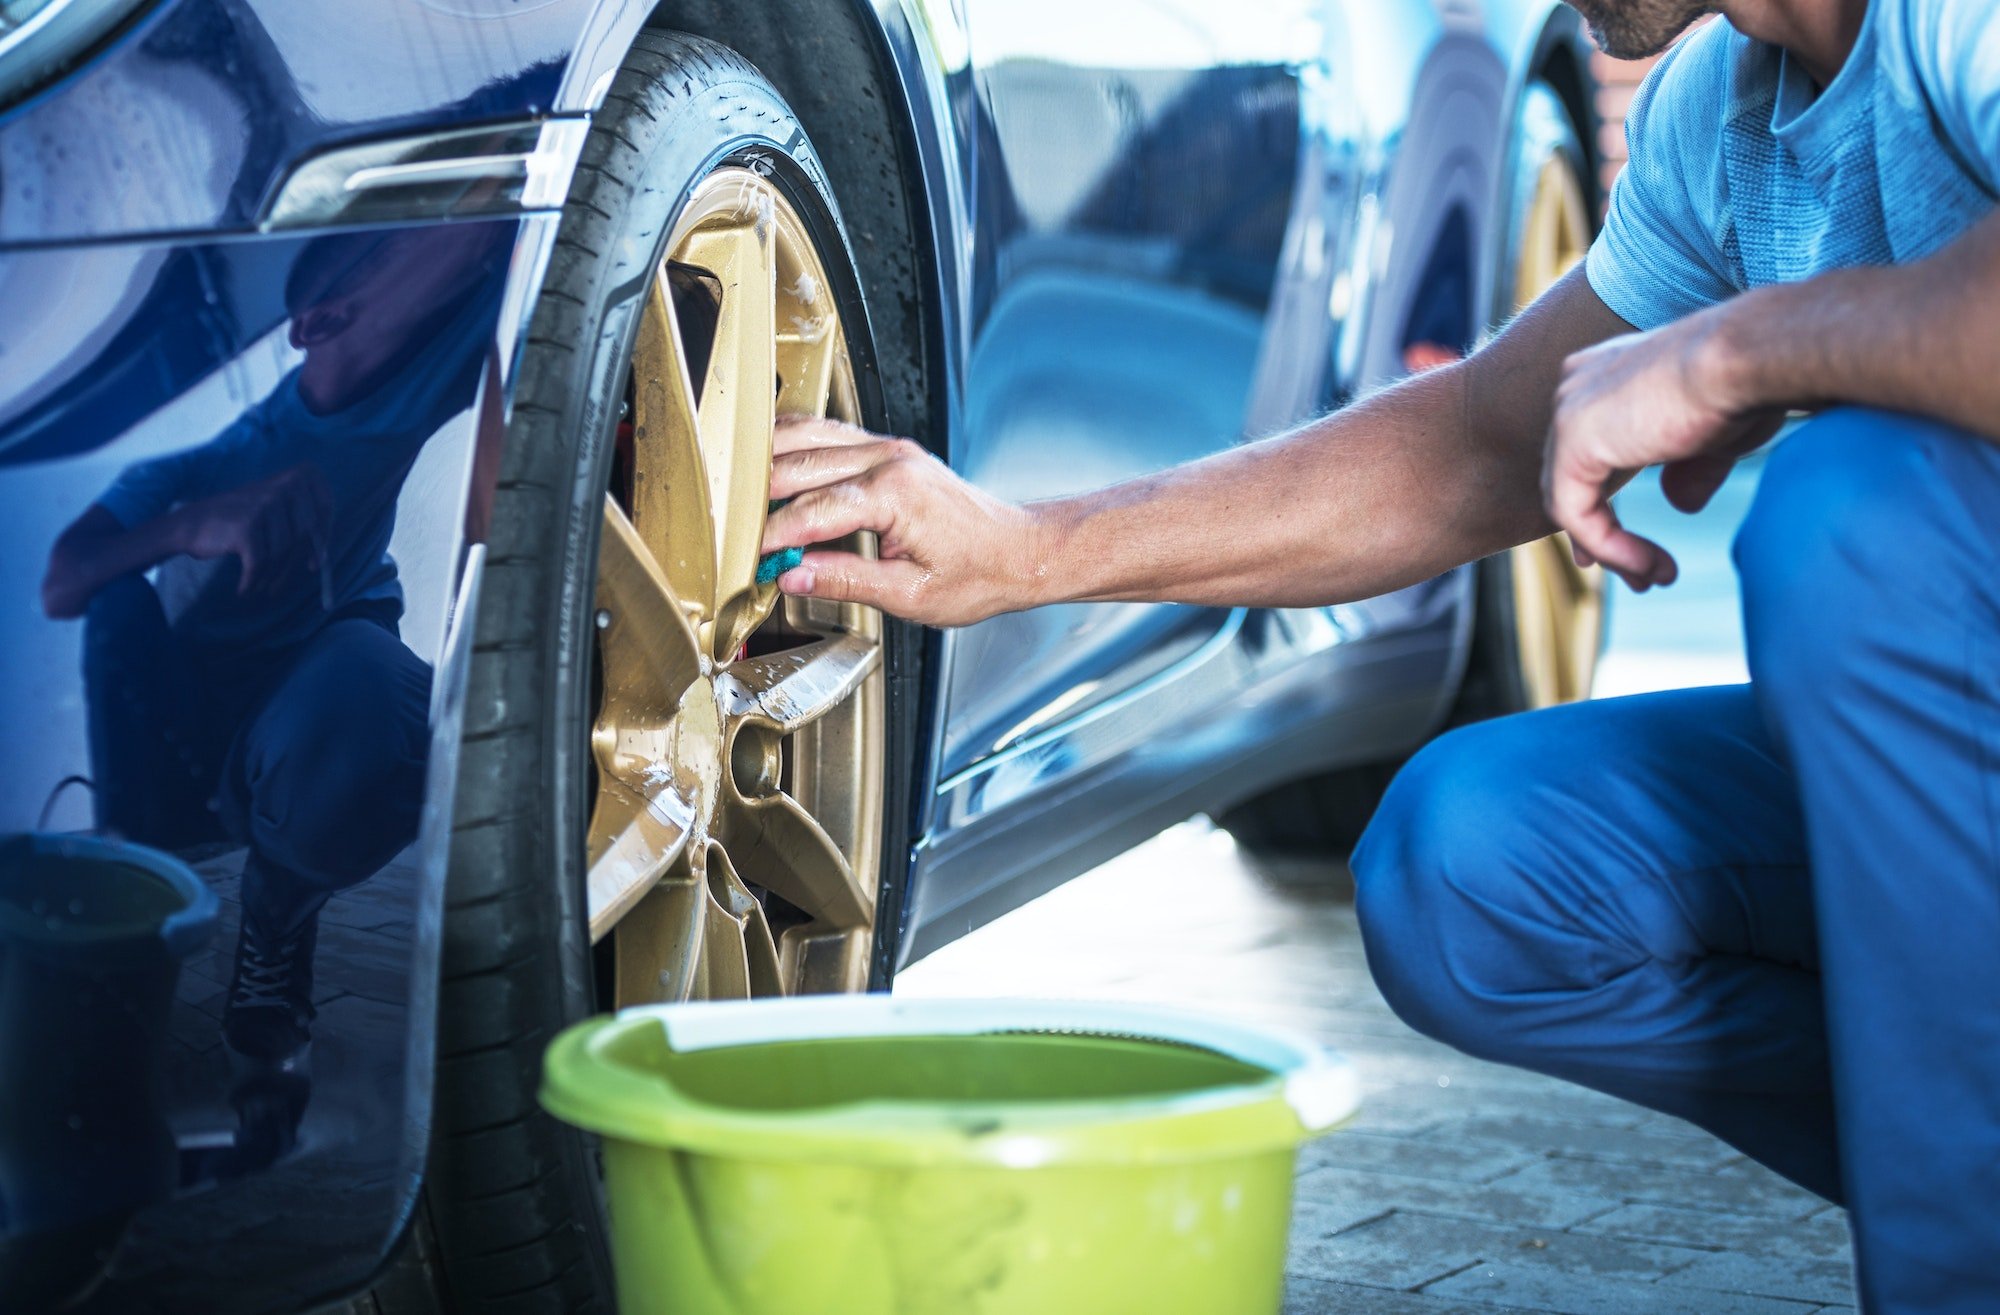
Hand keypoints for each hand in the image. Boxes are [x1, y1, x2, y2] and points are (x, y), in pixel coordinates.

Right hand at [172, 464, 332, 596]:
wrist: (187, 525)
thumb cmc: (234, 524)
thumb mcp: (272, 513)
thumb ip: (298, 524)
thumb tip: (323, 558)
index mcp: (290, 478)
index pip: (325, 505)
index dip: (326, 534)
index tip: (318, 561)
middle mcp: (279, 487)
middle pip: (304, 534)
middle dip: (294, 564)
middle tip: (282, 585)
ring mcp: (264, 505)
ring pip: (282, 551)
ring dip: (272, 575)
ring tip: (262, 586)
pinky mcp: (247, 526)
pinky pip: (260, 562)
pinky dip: (252, 581)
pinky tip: (244, 590)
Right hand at [760, 417, 1044, 626]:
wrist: (1019, 551)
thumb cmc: (978, 574)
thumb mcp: (910, 595)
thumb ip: (845, 581)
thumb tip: (792, 575)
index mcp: (896, 494)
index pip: (813, 511)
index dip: (772, 536)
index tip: (746, 558)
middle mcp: (889, 459)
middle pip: (799, 464)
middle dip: (757, 499)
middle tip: (729, 530)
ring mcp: (887, 448)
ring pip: (806, 435)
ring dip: (766, 461)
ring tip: (737, 497)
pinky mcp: (886, 449)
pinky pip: (826, 434)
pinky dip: (791, 445)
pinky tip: (769, 465)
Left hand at [1544, 306, 1782, 589]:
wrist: (1748, 359)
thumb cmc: (1746, 383)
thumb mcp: (1715, 437)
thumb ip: (1689, 469)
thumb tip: (1681, 505)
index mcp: (1603, 375)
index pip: (1585, 453)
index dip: (1600, 505)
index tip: (1624, 549)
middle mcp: (1576, 387)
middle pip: (1571, 479)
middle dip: (1602, 536)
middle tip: (1640, 574)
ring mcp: (1568, 412)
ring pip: (1570, 503)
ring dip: (1612, 550)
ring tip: (1654, 577)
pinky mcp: (1571, 444)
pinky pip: (1576, 514)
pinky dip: (1609, 547)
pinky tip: (1646, 566)